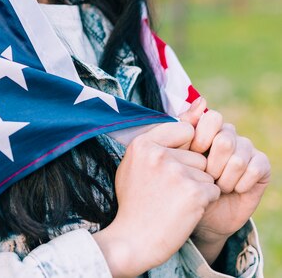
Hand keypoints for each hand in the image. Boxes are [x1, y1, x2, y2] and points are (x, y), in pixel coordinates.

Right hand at [93, 122, 219, 277]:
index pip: (184, 129)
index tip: (168, 168)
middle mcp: (159, 154)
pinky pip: (214, 190)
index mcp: (142, 143)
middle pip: (198, 155)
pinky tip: (183, 211)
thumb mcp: (134, 164)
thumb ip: (159, 139)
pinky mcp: (194, 192)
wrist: (133, 239)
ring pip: (207, 172)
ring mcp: (177, 172)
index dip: (183, 150)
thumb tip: (196, 107)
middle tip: (166, 192)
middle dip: (190, 173)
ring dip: (198, 187)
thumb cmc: (135, 201)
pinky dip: (204, 202)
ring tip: (173, 201)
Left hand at [180, 98, 270, 262]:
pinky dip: (240, 183)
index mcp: (207, 129)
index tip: (190, 156)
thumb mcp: (175, 156)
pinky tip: (232, 190)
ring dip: (223, 178)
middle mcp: (228, 135)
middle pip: (225, 138)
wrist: (198, 215)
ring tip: (215, 186)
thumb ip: (183, 128)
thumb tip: (201, 100)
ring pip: (238, 156)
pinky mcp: (262, 166)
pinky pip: (255, 168)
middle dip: (210, 163)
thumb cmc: (182, 185)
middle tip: (203, 177)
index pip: (211, 118)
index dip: (200, 139)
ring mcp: (246, 150)